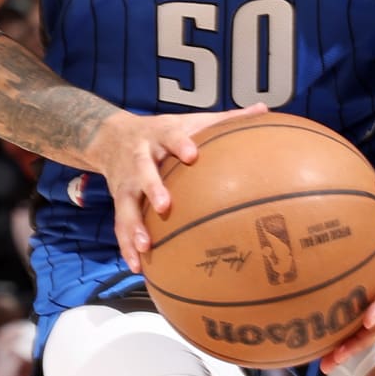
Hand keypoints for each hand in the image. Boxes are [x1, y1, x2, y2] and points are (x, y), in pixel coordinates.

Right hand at [97, 104, 250, 274]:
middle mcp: (139, 157)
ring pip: (126, 204)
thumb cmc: (161, 132)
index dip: (179, 144)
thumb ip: (225, 118)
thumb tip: (264, 109)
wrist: (110, 137)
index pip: (171, 136)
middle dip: (152, 188)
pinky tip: (137, 266)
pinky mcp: (118, 200)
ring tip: (145, 247)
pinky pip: (120, 225)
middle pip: (142, 171)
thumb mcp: (188, 120)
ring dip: (133, 226)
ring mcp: (126, 181)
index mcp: (160, 136)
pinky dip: (126, 245)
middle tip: (163, 207)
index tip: (191, 155)